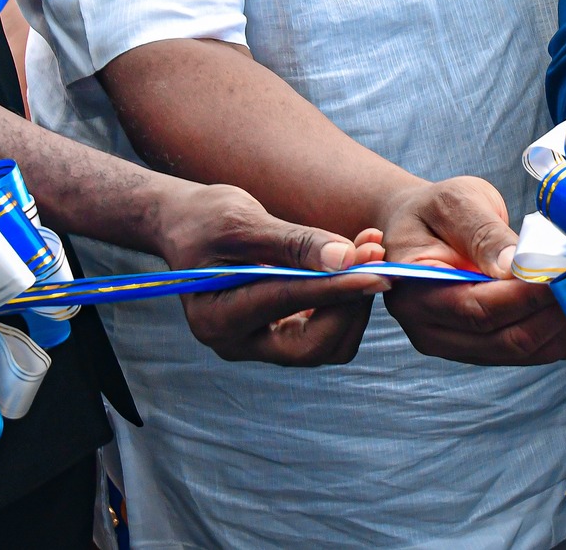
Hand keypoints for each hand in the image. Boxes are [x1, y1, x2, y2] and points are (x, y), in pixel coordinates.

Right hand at [154, 180, 385, 366]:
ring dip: (356, 299)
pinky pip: (327, 331)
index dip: (336, 289)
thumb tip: (346, 259)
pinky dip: (348, 299)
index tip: (377, 270)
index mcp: (217, 318)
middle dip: (351, 302)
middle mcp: (238, 343)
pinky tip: (356, 260)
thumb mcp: (243, 222)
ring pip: (328, 343)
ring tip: (368, 249)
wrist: (188, 226)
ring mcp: (260, 344)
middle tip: (375, 254)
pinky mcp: (281, 334)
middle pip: (314, 345)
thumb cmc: (206, 219)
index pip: (287, 305)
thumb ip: (294, 243)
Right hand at [379, 176, 565, 365]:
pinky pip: (527, 353)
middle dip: (553, 315)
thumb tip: (516, 264)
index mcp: (416, 293)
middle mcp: (432, 331)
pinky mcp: (482, 348)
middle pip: (505, 340)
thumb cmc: (434, 210)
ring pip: (521, 352)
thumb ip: (482, 232)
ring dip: (562, 329)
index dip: (526, 298)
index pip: (478, 309)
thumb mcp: (454, 203)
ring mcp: (458, 346)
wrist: (421, 226)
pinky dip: (558, 336)